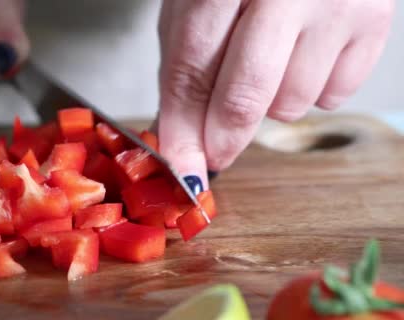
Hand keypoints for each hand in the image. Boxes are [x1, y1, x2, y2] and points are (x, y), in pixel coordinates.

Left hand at [157, 0, 393, 190]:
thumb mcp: (196, 3)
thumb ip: (184, 66)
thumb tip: (180, 140)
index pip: (192, 68)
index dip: (183, 128)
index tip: (181, 168)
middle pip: (246, 95)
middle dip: (222, 140)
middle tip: (214, 155)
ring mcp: (336, 5)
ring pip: (290, 105)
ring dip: (269, 104)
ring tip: (268, 63)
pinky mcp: (374, 22)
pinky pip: (333, 97)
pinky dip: (311, 91)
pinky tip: (303, 55)